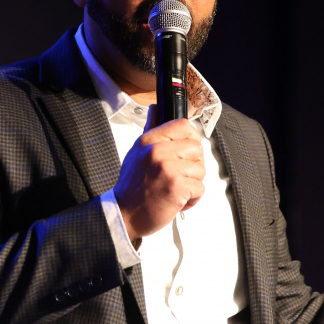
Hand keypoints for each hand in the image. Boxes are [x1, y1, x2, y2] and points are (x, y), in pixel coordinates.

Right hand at [114, 105, 203, 240]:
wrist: (123, 214)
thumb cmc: (132, 186)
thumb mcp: (137, 152)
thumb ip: (150, 130)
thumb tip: (155, 109)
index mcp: (149, 140)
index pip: (183, 125)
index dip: (192, 137)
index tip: (188, 150)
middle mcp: (158, 151)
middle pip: (197, 148)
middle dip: (193, 165)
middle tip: (180, 176)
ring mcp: (168, 169)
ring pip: (200, 169)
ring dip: (193, 183)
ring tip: (176, 190)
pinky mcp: (177, 187)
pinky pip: (200, 188)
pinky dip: (192, 198)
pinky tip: (177, 201)